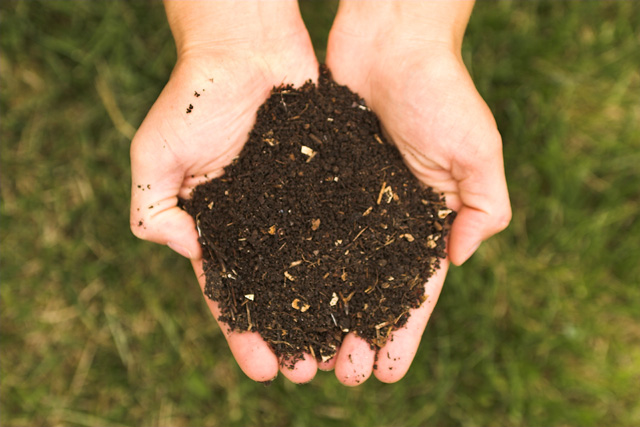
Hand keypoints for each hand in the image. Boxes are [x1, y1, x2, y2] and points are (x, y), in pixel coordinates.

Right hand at [130, 1, 318, 382]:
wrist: (247, 43)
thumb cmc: (196, 94)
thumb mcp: (153, 154)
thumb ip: (152, 207)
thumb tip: (186, 250)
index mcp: (217, 224)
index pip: (230, 292)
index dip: (244, 333)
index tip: (263, 369)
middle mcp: (259, 221)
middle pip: (277, 291)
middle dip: (290, 333)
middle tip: (309, 371)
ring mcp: (296, 205)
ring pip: (314, 269)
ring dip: (327, 311)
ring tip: (343, 348)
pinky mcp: (329, 183)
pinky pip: (343, 228)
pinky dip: (354, 262)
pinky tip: (369, 293)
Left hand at [325, 1, 510, 383]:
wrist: (390, 39)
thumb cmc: (441, 89)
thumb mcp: (478, 150)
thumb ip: (483, 206)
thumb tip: (456, 257)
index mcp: (425, 220)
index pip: (413, 292)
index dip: (401, 334)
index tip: (384, 371)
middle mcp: (383, 219)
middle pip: (366, 292)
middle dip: (354, 334)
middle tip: (338, 374)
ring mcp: (346, 203)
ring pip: (328, 271)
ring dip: (317, 314)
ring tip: (303, 352)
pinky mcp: (314, 181)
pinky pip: (298, 230)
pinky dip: (288, 265)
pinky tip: (273, 296)